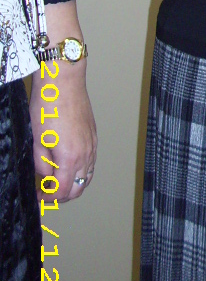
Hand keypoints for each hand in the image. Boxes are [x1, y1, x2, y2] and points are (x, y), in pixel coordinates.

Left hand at [30, 61, 96, 201]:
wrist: (64, 82)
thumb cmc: (48, 106)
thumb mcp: (36, 140)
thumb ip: (41, 164)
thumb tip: (45, 175)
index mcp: (70, 158)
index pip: (61, 191)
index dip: (48, 198)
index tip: (38, 196)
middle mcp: (86, 154)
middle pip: (78, 189)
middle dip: (62, 196)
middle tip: (46, 192)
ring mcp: (92, 144)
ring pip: (88, 176)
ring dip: (73, 184)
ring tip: (56, 180)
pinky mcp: (94, 135)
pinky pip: (91, 162)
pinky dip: (81, 170)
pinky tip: (68, 164)